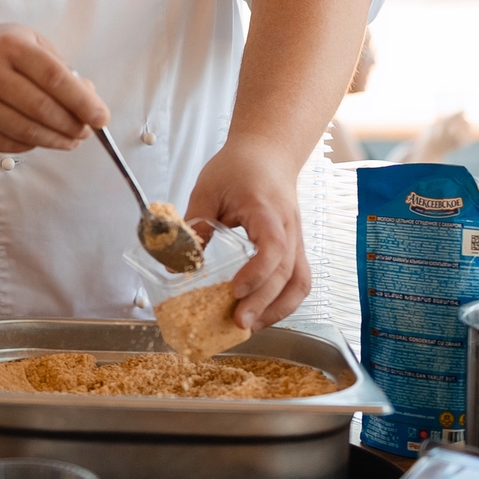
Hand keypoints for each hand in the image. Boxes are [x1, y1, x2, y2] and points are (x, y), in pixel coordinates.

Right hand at [0, 24, 108, 152]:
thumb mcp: (28, 43)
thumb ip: (60, 68)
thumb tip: (90, 101)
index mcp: (9, 45)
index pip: (54, 77)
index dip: (83, 101)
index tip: (102, 118)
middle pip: (42, 108)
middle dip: (72, 124)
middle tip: (88, 132)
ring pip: (27, 131)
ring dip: (56, 140)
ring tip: (72, 140)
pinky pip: (9, 144)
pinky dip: (32, 144)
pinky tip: (42, 138)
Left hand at [185, 133, 309, 329]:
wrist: (268, 152)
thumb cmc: (239, 166)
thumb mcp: (208, 189)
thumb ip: (195, 224)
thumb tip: (178, 262)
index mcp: (267, 210)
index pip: (273, 247)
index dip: (257, 273)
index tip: (236, 290)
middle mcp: (289, 228)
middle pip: (287, 272)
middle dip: (264, 302)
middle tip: (239, 322)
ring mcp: (296, 239)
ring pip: (300, 282)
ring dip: (279, 308)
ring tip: (252, 326)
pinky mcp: (295, 248)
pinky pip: (299, 279)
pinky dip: (284, 301)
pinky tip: (263, 313)